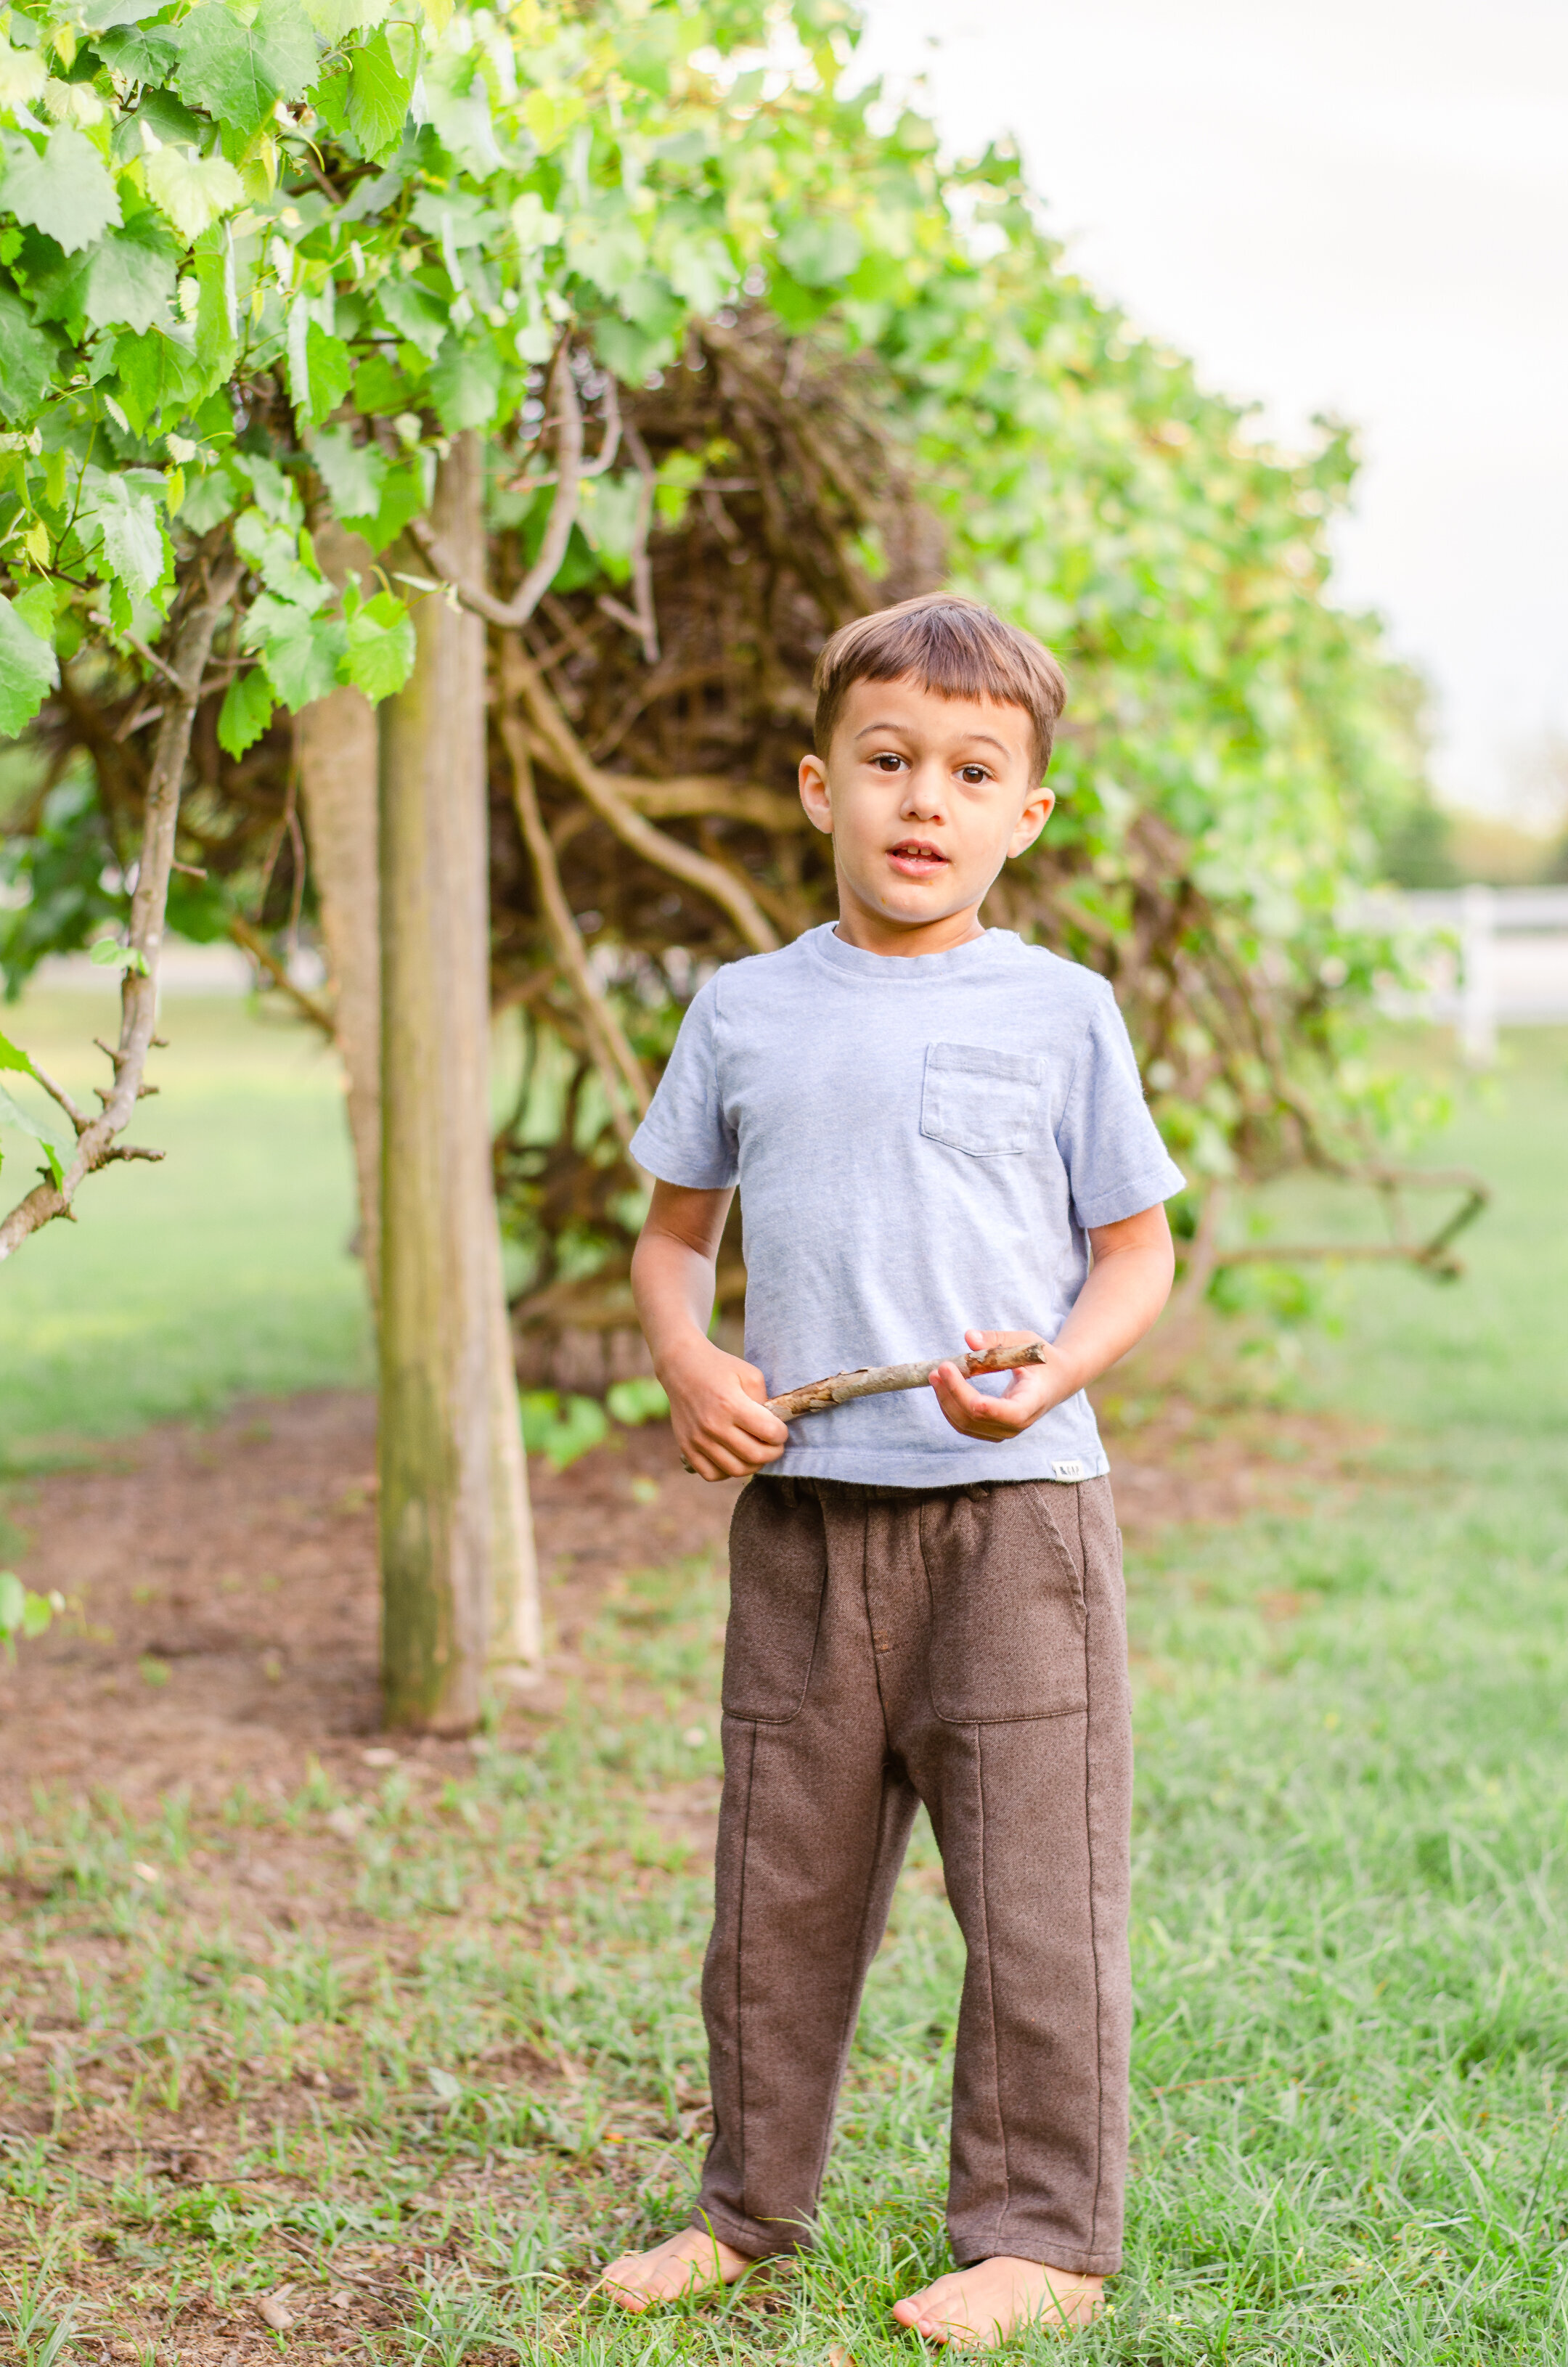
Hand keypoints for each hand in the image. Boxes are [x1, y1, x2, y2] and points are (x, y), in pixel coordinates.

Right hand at [661, 1332, 789, 1480]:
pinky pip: (711, 1474)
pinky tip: (734, 1459)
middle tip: (774, 1445)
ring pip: (735, 1470)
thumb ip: (765, 1401)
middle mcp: (713, 1425)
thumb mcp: (750, 1374)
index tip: (780, 1430)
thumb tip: (773, 1426)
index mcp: (731, 1404)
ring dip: (753, 1465)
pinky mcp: (686, 1447)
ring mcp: (698, 1439)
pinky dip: (727, 1472)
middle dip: (773, 1453)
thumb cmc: (720, 1369)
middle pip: (754, 1456)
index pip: (769, 1433)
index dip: (781, 1434)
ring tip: (756, 1453)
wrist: (682, 1367)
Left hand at [930, 1328, 1072, 1442]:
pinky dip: (949, 1405)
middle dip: (953, 1392)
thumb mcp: (1027, 1342)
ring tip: (935, 1374)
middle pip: (978, 1417)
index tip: (964, 1384)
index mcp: (1033, 1401)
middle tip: (940, 1368)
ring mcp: (1005, 1431)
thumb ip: (998, 1340)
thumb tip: (969, 1337)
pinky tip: (943, 1385)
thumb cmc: (1043, 1359)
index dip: (987, 1406)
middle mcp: (1019, 1423)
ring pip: (966, 1424)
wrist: (1057, 1380)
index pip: (1011, 1414)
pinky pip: (964, 1424)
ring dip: (946, 1399)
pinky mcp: (993, 1430)